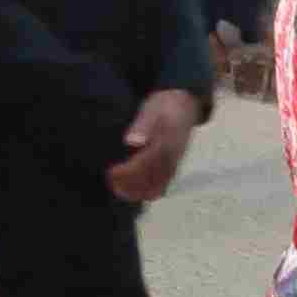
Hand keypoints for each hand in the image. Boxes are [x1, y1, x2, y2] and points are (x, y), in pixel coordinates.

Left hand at [109, 87, 198, 201]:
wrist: (186, 104)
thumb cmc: (166, 104)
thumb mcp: (153, 107)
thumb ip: (143, 124)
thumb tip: (131, 141)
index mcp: (168, 142)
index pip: (146, 164)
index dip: (128, 172)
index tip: (111, 172)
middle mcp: (173, 157)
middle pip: (151, 180)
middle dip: (129, 184)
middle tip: (110, 180)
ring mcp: (174, 164)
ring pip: (157, 187)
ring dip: (136, 192)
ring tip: (116, 188)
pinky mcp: (173, 168)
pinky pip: (162, 187)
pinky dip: (145, 193)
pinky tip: (131, 191)